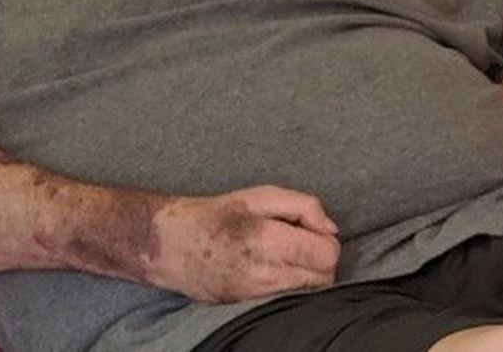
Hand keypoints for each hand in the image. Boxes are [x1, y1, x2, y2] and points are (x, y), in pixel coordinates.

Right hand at [149, 185, 340, 302]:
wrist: (170, 246)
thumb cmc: (214, 216)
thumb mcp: (258, 195)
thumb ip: (303, 205)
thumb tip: (331, 228)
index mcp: (269, 240)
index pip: (327, 255)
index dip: (326, 240)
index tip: (311, 230)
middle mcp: (266, 274)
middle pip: (324, 277)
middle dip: (320, 258)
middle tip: (299, 241)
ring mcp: (258, 295)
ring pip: (308, 291)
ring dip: (304, 271)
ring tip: (281, 253)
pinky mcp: (250, 307)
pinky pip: (286, 297)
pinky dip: (287, 282)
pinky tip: (268, 266)